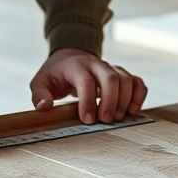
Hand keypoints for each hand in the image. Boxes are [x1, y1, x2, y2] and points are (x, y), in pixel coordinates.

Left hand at [30, 48, 147, 124]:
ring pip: (126, 78)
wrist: (69, 57)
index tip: (87, 120)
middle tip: (105, 121)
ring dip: (125, 100)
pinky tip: (132, 110)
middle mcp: (95, 64)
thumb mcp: (40, 82)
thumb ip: (39, 95)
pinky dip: (138, 95)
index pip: (85, 81)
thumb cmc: (55, 73)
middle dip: (111, 101)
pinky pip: (136, 81)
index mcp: (75, 65)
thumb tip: (44, 108)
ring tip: (118, 118)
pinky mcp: (121, 74)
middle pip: (111, 77)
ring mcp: (110, 68)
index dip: (88, 101)